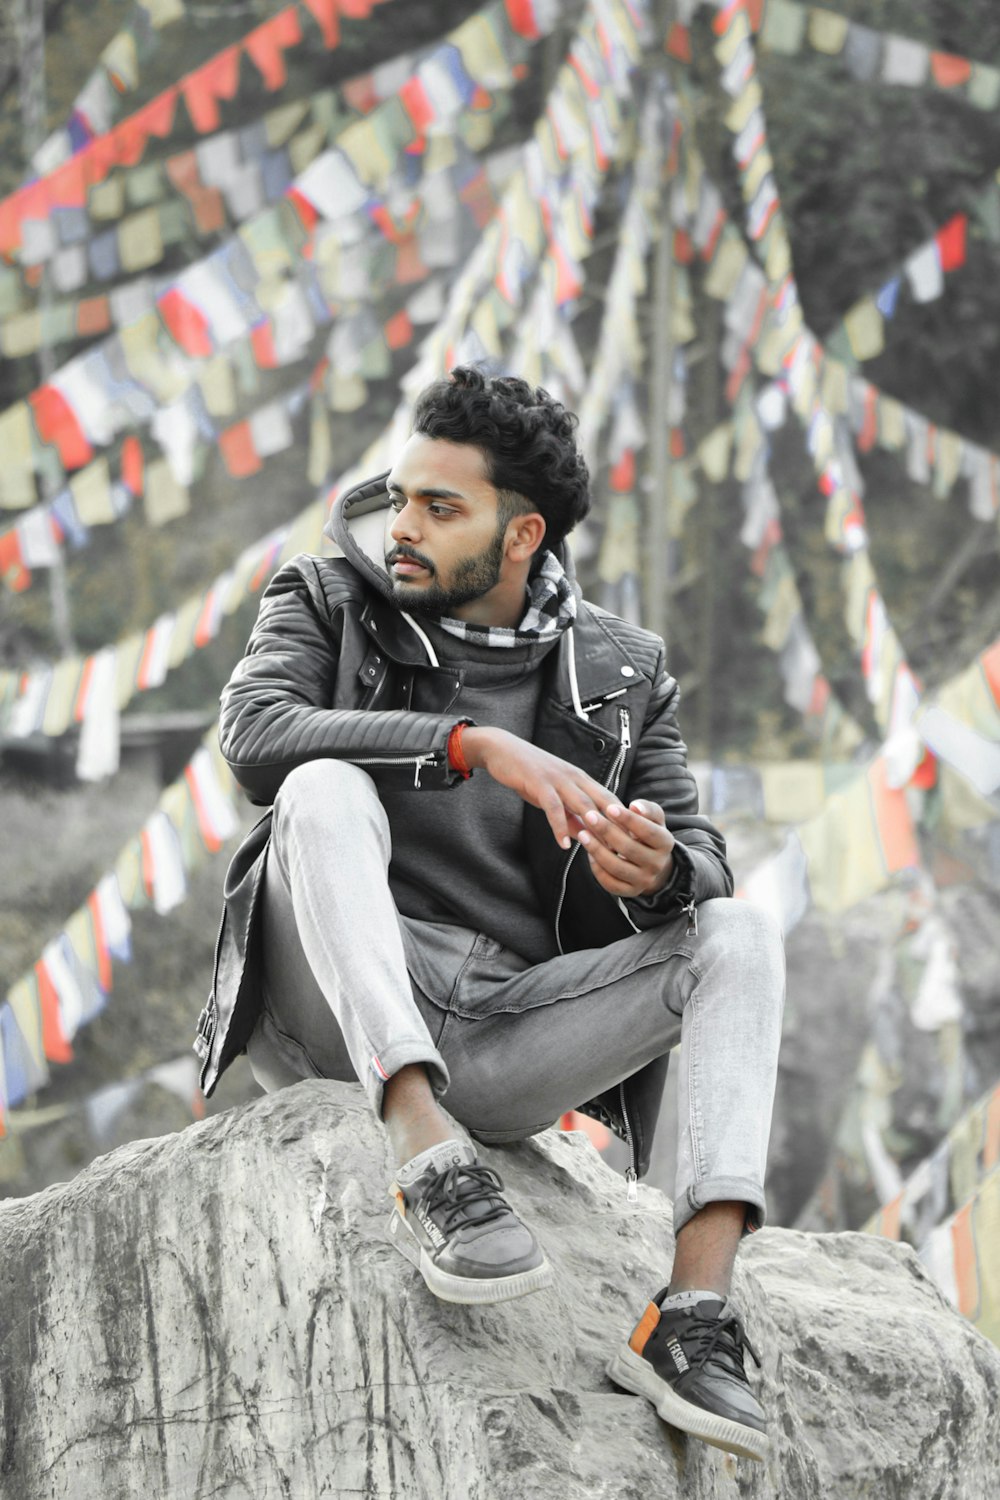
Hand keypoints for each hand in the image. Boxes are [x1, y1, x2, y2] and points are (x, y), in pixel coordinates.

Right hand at [461, 727, 623, 850]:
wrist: (503, 750)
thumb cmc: (529, 774)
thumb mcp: (553, 797)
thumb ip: (570, 816)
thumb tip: (585, 837)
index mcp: (581, 779)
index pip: (609, 799)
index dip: (623, 819)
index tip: (633, 839)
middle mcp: (574, 778)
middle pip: (601, 802)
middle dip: (615, 825)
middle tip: (625, 849)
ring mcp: (558, 779)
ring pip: (581, 803)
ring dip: (593, 824)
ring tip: (602, 847)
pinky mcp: (539, 783)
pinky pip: (553, 807)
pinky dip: (559, 826)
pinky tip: (563, 843)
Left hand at [572, 798, 675, 898]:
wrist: (653, 863)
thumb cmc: (648, 833)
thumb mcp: (654, 819)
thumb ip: (647, 809)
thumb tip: (635, 806)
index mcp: (665, 844)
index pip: (648, 832)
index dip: (629, 820)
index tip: (609, 808)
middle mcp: (657, 865)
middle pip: (629, 849)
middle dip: (607, 831)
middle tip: (589, 816)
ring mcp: (644, 881)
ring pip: (616, 867)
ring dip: (597, 849)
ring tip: (583, 834)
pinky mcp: (630, 892)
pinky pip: (610, 883)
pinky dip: (597, 868)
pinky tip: (589, 853)